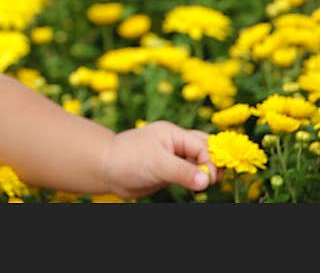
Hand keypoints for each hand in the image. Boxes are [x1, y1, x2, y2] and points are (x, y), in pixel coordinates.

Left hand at [99, 121, 221, 198]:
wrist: (107, 170)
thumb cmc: (128, 159)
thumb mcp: (156, 163)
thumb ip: (182, 171)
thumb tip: (206, 180)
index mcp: (173, 134)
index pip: (202, 145)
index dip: (210, 162)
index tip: (208, 179)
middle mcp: (175, 142)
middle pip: (205, 148)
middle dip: (213, 162)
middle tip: (214, 180)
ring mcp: (173, 156)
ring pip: (199, 161)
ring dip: (206, 171)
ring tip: (205, 184)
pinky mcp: (170, 171)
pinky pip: (190, 173)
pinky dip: (197, 180)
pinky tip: (198, 188)